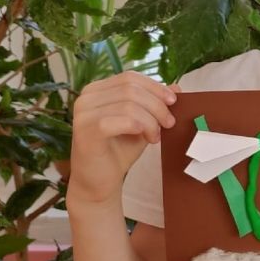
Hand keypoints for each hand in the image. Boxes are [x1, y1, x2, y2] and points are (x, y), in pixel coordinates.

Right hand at [68, 73, 177, 205]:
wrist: (99, 182)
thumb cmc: (120, 150)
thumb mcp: (143, 123)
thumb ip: (155, 104)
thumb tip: (177, 86)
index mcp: (97, 90)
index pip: (130, 77)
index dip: (155, 87)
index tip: (173, 102)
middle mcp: (85, 98)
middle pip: (131, 89)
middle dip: (157, 105)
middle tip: (169, 124)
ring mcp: (83, 114)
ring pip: (128, 104)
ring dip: (151, 120)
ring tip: (155, 136)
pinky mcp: (86, 131)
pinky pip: (120, 120)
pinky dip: (139, 127)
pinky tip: (146, 138)